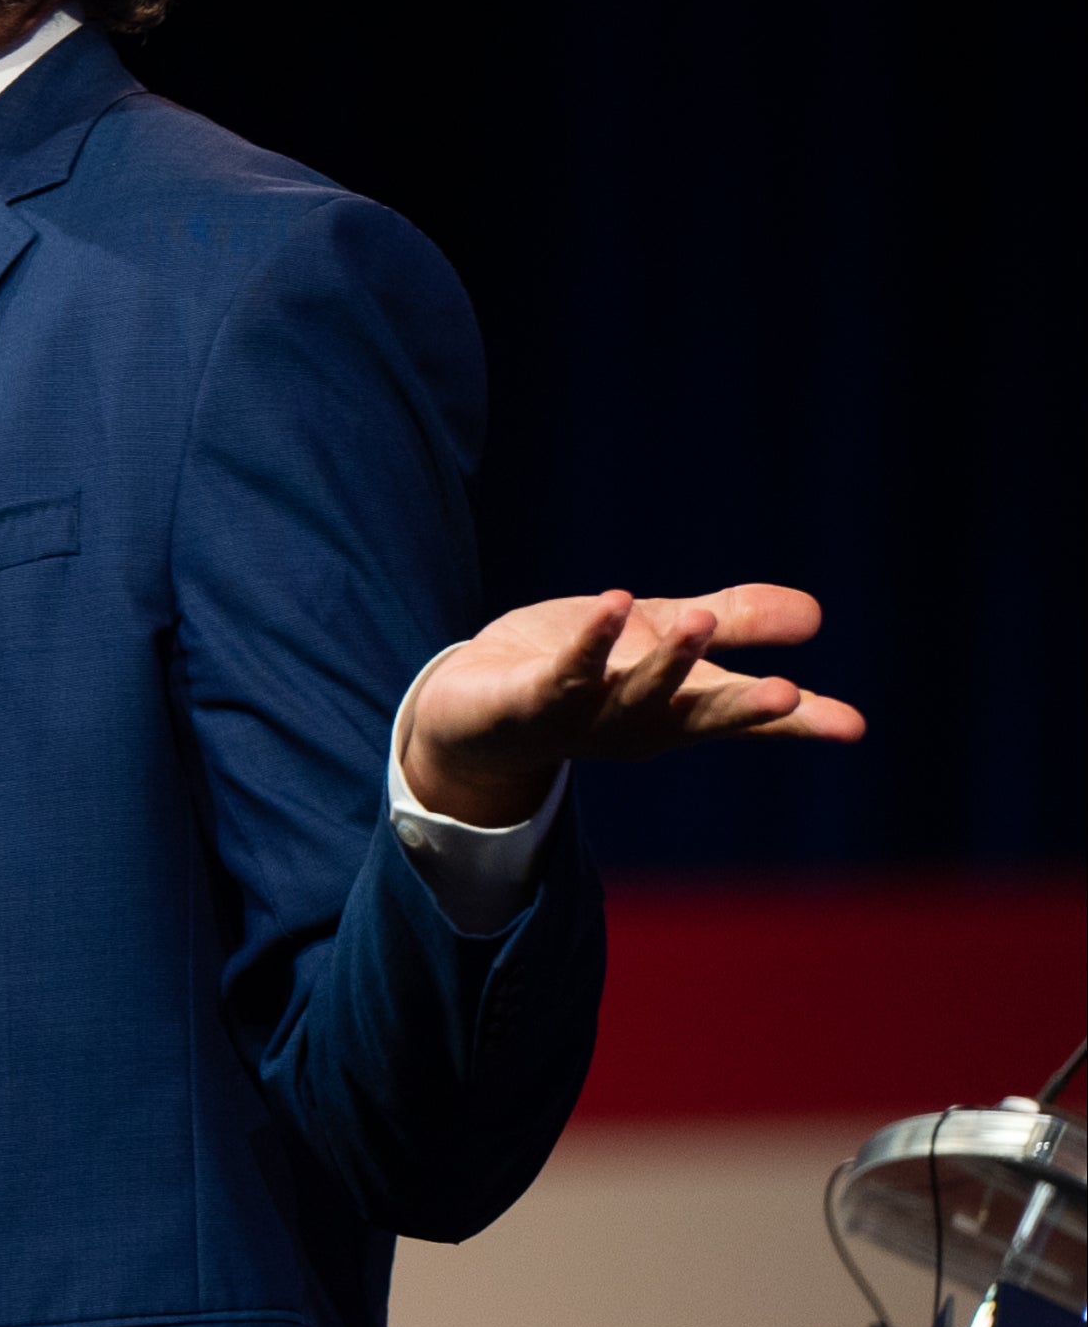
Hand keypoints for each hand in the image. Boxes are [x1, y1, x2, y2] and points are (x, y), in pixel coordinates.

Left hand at [402, 584, 866, 827]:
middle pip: (697, 716)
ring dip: (668, 662)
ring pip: (633, 693)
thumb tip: (817, 613)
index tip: (852, 726)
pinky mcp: (530, 700)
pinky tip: (614, 601)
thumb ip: (734, 621)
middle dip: (741, 709)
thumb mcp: (660, 637)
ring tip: (700, 621)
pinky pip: (564, 672)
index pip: (744, 716)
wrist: (474, 708)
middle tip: (790, 695)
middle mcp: (638, 723)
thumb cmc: (579, 673)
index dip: (798, 723)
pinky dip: (590, 641)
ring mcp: (584, 718)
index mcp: (676, 712)